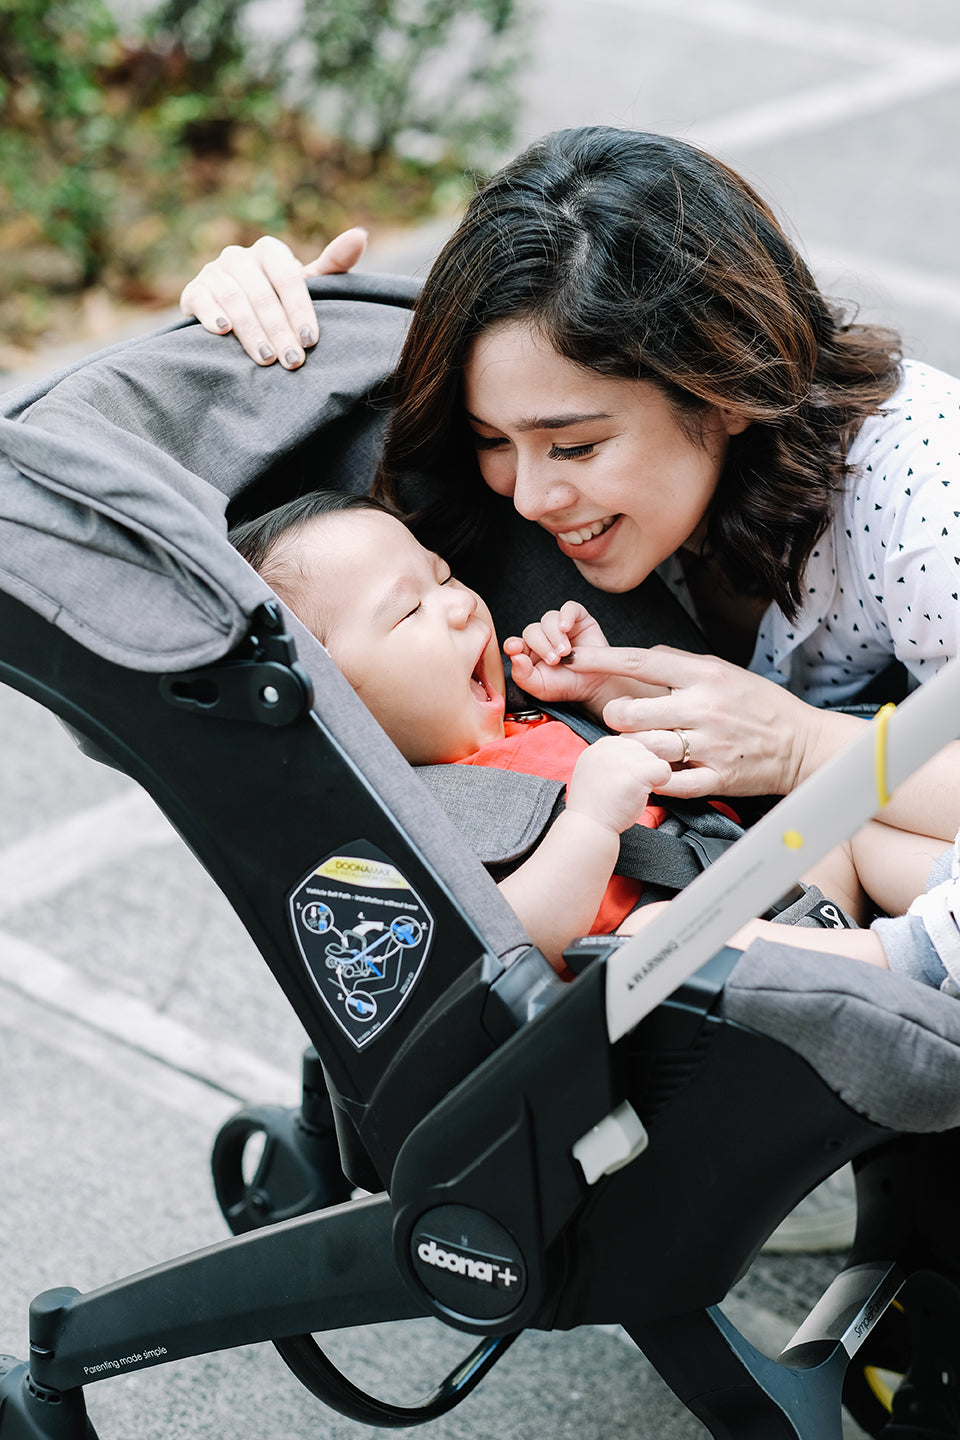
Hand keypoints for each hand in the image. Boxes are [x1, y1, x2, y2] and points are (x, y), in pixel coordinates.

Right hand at [178, 228, 368, 368]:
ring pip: (234, 299)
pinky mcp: (194, 291)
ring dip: (252, 331)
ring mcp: (213, 272)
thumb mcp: (310, 284)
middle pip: (261, 293)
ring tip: (267, 360)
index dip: (300, 309)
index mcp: (269, 251)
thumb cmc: (282, 300)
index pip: (287, 278)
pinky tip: (224, 333)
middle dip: (279, 330)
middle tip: (292, 361)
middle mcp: (239, 256)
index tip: (310, 341)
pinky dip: (212, 315)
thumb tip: (359, 235)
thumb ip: (333, 265)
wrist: (237, 313)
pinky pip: (202, 301)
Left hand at [504, 601, 665, 712]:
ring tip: (566, 652)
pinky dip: (566, 615)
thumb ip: (523, 675)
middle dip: (542, 645)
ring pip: (549, 619)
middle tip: (555, 660)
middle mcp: (542, 637)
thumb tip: (514, 656)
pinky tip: (566, 627)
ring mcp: (559, 626)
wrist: (594, 686)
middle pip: (532, 630)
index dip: (513, 644)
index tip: (516, 648)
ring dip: (555, 635)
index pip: (515, 643)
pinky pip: (569, 608)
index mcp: (528, 652)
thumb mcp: (540, 687)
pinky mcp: (578, 618)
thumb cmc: (565, 686)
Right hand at [565, 735, 671, 835]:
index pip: (632, 745)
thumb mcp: (595, 771)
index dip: (631, 766)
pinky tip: (643, 793)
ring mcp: (624, 758)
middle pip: (644, 750)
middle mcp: (611, 746)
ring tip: (628, 793)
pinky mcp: (638, 771)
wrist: (589, 825)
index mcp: (601, 745)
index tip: (618, 782)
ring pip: (655, 759)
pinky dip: (661, 783)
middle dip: (641, 771)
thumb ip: (613, 759)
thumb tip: (639, 754)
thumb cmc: (596, 804)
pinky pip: (664, 769)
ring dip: (649, 778)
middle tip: (624, 790)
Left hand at [570, 644, 823, 799]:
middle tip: (618, 718)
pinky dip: (654, 780)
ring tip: (635, 745)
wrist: (801, 743)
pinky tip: (650, 773)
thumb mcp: (723, 670)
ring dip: (632, 747)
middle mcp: (704, 708)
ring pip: (647, 747)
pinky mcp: (717, 778)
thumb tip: (641, 656)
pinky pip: (671, 783)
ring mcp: (709, 746)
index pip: (640, 662)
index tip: (571, 658)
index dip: (599, 660)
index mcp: (704, 676)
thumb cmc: (758, 704)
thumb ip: (680, 663)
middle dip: (615, 716)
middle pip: (633, 711)